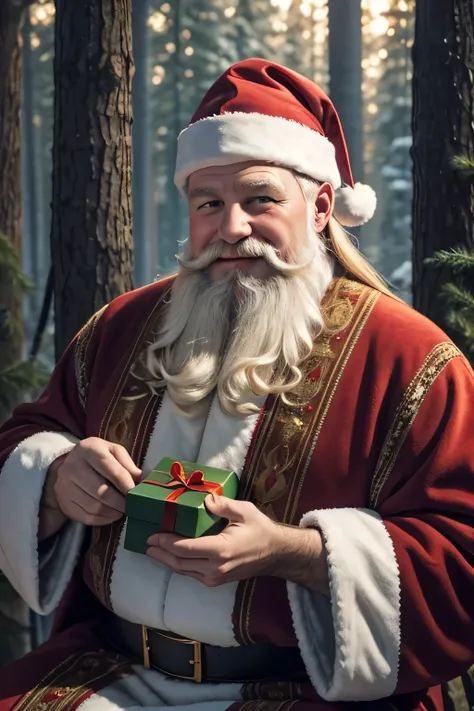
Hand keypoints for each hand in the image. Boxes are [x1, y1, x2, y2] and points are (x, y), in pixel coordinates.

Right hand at [41, 437, 140, 533]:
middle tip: (131, 505)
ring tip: (122, 510)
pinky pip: (85, 516)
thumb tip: (140, 479)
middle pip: (101, 491)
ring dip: (112, 512)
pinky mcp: (63, 502)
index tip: (136, 493)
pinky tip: (111, 515)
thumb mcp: (112, 451)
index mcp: (88, 449)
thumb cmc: (97, 457)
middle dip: (120, 502)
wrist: (69, 465)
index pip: (111, 469)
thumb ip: (127, 463)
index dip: (126, 483)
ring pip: (93, 506)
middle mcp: (72, 466)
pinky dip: (102, 519)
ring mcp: (64, 486)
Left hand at [146, 495, 328, 593]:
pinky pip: (191, 573)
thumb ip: (222, 505)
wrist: (276, 554)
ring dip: (166, 560)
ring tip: (153, 549)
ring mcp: (215, 577)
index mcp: (220, 550)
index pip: (184, 548)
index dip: (165, 542)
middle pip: (179, 563)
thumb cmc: (261, 529)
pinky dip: (178, 564)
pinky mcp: (216, 580)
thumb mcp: (244, 511)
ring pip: (183, 570)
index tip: (151, 535)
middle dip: (160, 553)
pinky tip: (171, 555)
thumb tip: (204, 499)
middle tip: (146, 543)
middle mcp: (214, 568)